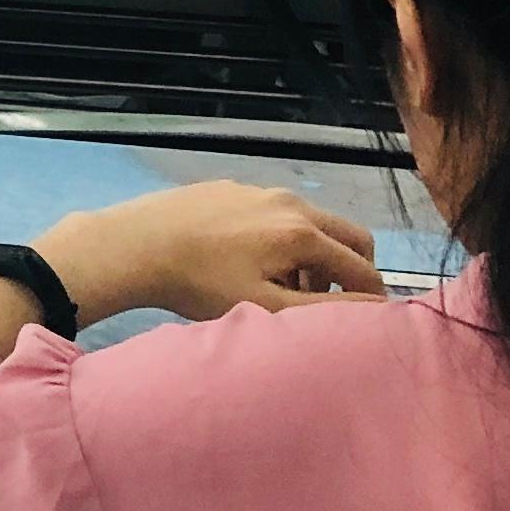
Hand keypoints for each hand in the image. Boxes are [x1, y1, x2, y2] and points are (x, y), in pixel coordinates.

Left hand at [36, 182, 382, 324]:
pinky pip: (277, 213)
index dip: (371, 299)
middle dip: (349, 271)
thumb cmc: (200, 285)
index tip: (365, 323)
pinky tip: (248, 263)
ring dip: (314, 256)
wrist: (134, 245)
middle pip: (348, 236)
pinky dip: (283, 239)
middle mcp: (289, 201)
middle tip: (322, 302)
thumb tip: (375, 309)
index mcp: (303, 232)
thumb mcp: (266, 306)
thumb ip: (324, 308)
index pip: (363, 267)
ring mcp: (258, 189)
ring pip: (312, 223)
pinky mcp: (231, 187)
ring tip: (283, 288)